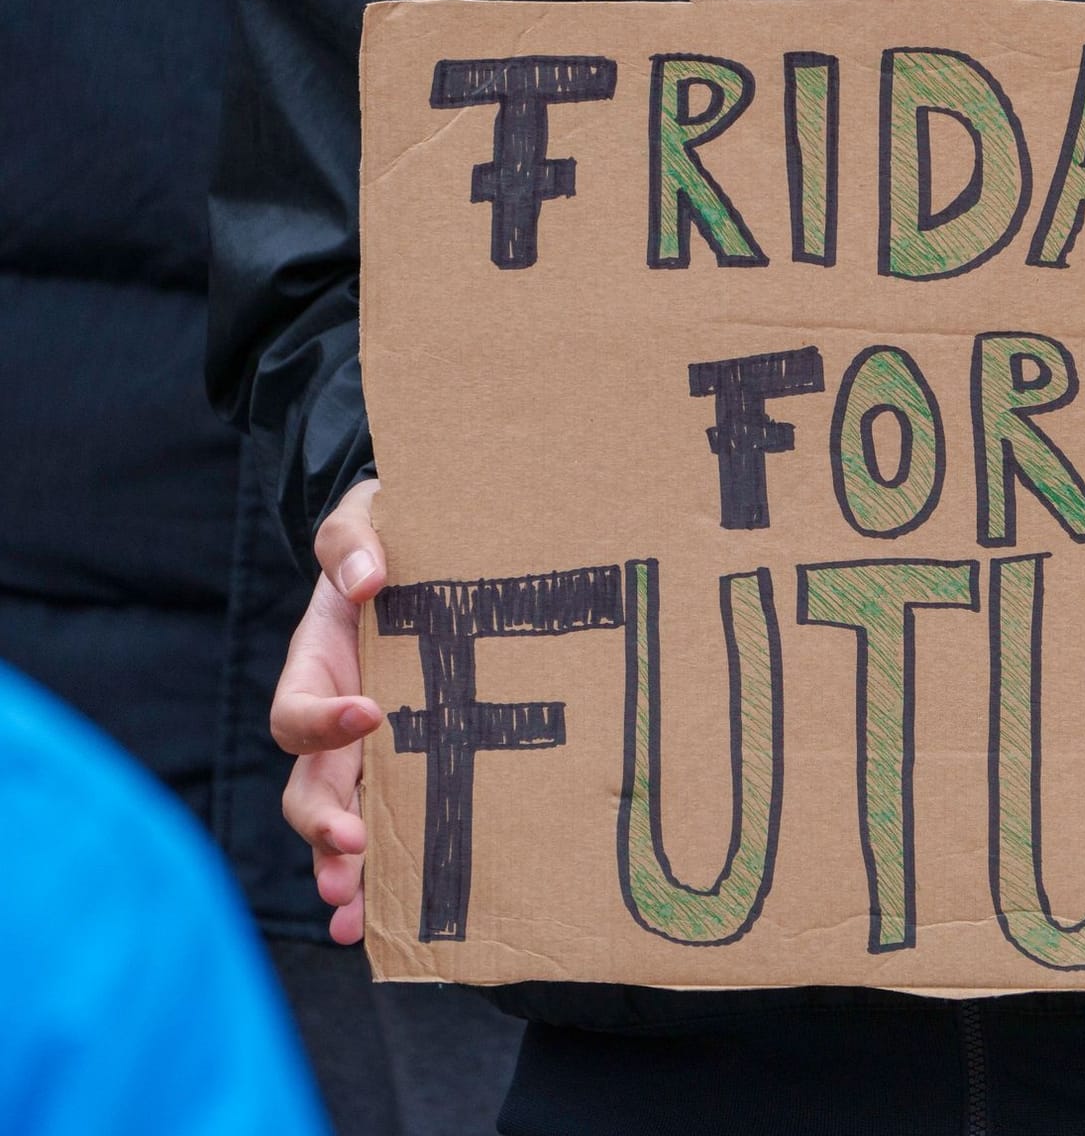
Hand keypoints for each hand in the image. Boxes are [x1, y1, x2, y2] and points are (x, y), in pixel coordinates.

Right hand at [273, 479, 385, 944]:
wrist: (427, 551)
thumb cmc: (391, 536)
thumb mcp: (366, 519)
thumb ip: (354, 539)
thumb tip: (366, 575)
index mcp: (317, 666)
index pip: (297, 710)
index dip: (323, 720)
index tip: (371, 714)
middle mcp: (334, 721)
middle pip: (307, 787)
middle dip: (323, 822)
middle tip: (348, 844)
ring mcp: (369, 753)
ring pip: (340, 822)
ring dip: (342, 868)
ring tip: (354, 909)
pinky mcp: (411, 768)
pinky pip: (388, 829)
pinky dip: (379, 878)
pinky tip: (382, 926)